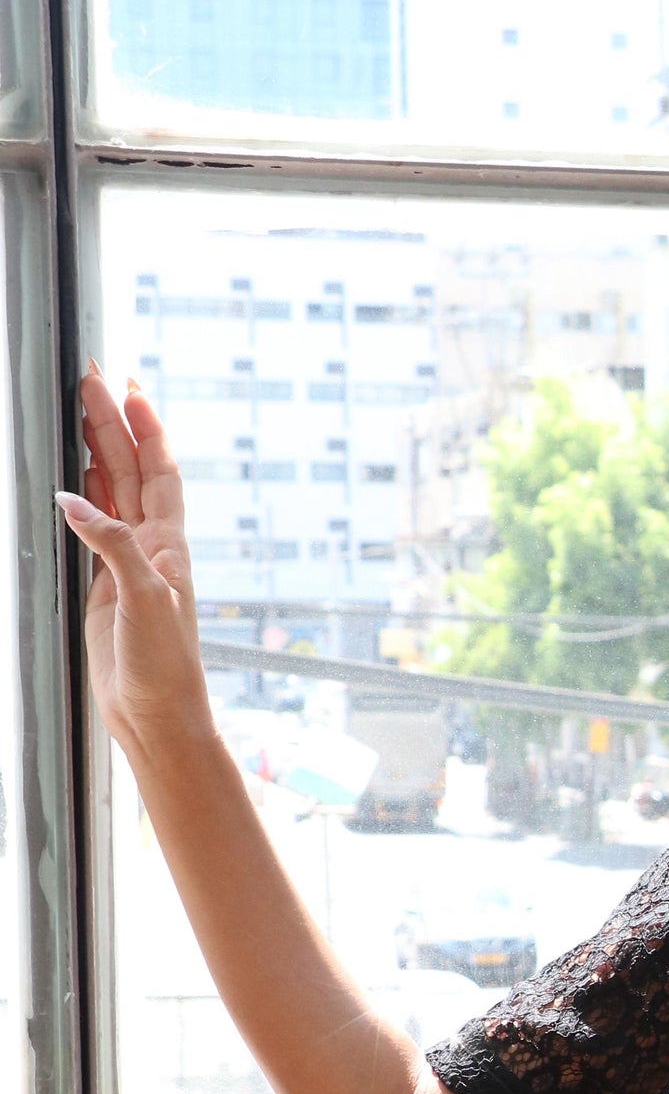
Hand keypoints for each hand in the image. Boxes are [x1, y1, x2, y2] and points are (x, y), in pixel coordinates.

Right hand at [55, 367, 212, 764]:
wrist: (158, 716)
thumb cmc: (163, 666)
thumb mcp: (143, 599)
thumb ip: (112, 546)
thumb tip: (73, 499)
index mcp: (169, 545)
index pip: (159, 470)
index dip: (146, 426)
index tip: (128, 385)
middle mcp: (152, 548)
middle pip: (131, 469)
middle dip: (112, 422)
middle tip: (89, 378)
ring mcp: (128, 564)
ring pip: (112, 491)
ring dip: (99, 450)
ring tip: (81, 410)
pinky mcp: (107, 586)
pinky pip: (95, 527)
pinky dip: (86, 495)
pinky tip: (76, 477)